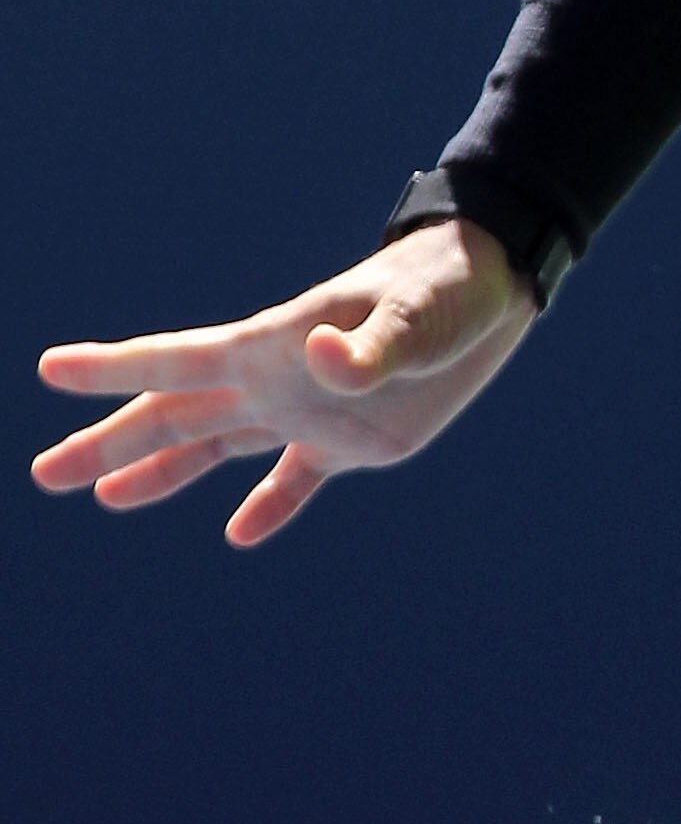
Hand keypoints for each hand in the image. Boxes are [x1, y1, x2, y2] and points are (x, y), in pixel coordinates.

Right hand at [31, 220, 534, 545]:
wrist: (491, 291)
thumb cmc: (446, 288)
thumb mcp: (412, 317)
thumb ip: (367, 346)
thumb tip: (321, 355)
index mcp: (272, 346)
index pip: (175, 361)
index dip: (112, 368)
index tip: (51, 370)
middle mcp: (274, 380)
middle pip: (174, 416)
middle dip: (108, 443)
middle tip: (45, 473)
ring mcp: (307, 410)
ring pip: (216, 447)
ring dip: (160, 473)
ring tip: (105, 497)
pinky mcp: (350, 439)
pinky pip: (296, 479)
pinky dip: (269, 506)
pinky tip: (239, 534)